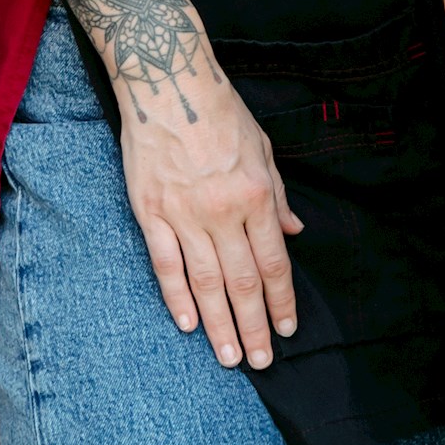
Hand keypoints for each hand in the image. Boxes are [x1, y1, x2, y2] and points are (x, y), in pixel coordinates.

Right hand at [118, 67, 302, 369]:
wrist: (169, 83)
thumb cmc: (221, 112)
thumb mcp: (263, 149)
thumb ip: (279, 197)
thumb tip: (293, 234)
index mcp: (256, 196)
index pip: (273, 263)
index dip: (282, 301)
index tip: (288, 329)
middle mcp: (224, 212)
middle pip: (243, 283)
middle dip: (255, 326)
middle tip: (261, 362)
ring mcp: (185, 215)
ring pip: (207, 283)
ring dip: (219, 324)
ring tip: (230, 356)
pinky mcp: (151, 213)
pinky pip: (166, 265)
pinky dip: (177, 297)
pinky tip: (188, 323)